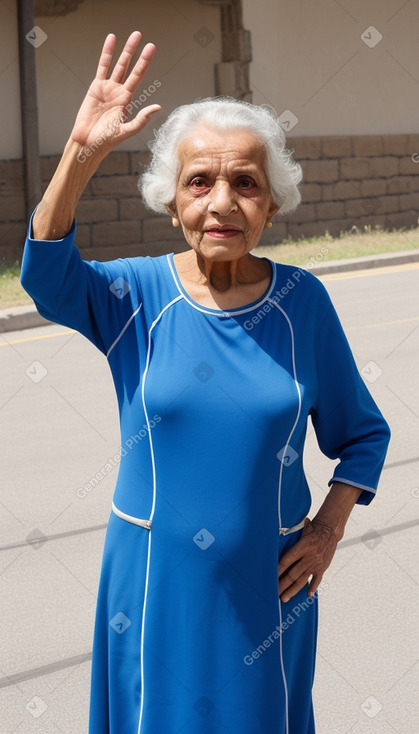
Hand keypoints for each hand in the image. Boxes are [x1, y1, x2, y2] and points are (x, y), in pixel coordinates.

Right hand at [71, 31, 160, 158]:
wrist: (88, 142)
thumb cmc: (106, 140)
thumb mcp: (126, 130)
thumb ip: (141, 119)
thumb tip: (157, 107)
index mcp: (127, 101)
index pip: (138, 77)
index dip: (144, 63)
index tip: (150, 49)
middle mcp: (119, 92)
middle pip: (129, 67)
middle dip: (136, 52)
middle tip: (141, 36)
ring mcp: (107, 88)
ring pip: (117, 64)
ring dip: (124, 50)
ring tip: (132, 36)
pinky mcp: (95, 87)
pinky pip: (102, 66)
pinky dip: (106, 53)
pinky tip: (111, 40)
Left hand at [277, 517, 337, 602]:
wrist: (331, 530)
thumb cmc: (314, 529)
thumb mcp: (302, 529)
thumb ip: (290, 535)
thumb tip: (276, 536)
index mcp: (303, 547)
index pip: (287, 561)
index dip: (278, 570)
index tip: (271, 578)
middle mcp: (309, 557)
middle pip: (293, 574)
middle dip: (282, 585)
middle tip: (275, 593)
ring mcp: (316, 564)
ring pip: (302, 580)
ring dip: (293, 590)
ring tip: (285, 598)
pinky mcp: (323, 568)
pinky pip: (317, 580)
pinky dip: (312, 587)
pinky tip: (308, 595)